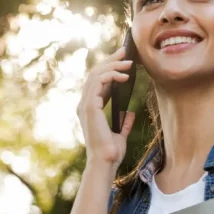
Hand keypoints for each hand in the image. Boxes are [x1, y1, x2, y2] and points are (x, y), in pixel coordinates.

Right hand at [76, 46, 136, 171]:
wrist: (106, 162)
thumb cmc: (111, 152)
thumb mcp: (120, 134)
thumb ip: (123, 122)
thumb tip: (129, 112)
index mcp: (90, 109)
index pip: (97, 82)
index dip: (109, 68)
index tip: (122, 59)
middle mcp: (84, 104)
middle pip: (95, 73)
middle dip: (110, 60)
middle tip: (125, 50)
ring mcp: (85, 105)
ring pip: (96, 75)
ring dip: (112, 65)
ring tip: (128, 61)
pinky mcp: (90, 107)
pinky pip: (98, 83)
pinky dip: (111, 76)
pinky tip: (124, 76)